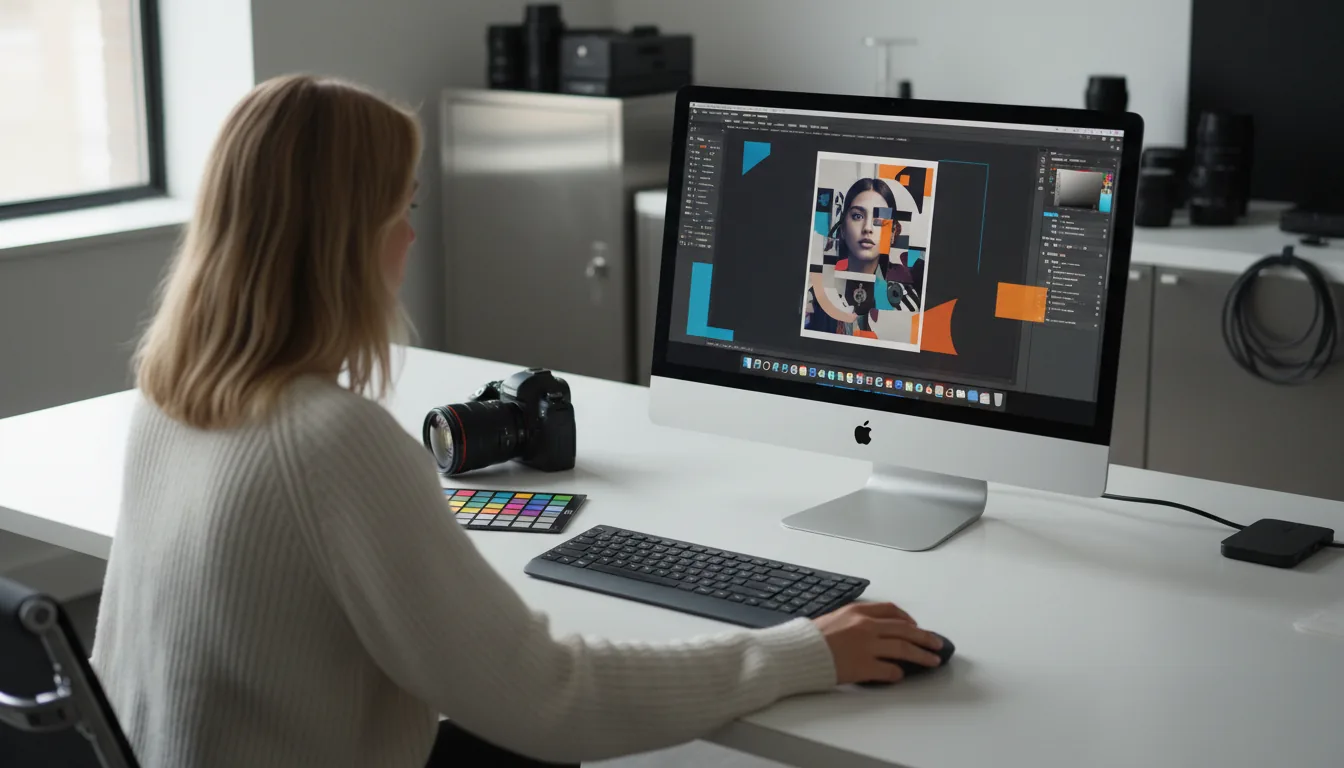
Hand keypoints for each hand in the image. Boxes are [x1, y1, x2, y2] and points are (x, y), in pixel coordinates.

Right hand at [812, 602, 943, 684]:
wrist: (797, 652)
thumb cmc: (809, 639)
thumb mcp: (834, 618)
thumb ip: (854, 621)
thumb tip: (873, 630)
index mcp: (858, 611)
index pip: (891, 611)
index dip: (907, 619)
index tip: (914, 625)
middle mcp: (866, 626)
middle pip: (905, 630)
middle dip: (925, 637)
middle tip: (936, 643)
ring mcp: (867, 646)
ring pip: (904, 649)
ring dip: (921, 655)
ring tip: (932, 661)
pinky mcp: (865, 667)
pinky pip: (890, 670)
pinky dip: (898, 673)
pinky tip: (900, 676)